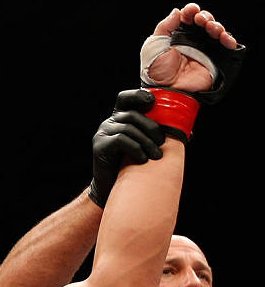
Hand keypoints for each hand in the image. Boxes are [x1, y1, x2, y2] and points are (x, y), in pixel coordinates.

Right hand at [89, 89, 164, 206]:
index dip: (138, 96)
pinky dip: (135, 149)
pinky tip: (142, 160)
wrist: (110, 190)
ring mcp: (102, 134)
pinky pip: (121, 140)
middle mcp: (109, 123)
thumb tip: (187, 132)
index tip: (153, 102)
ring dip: (146, 142)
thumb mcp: (144, 147)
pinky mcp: (99, 146)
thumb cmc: (129, 168)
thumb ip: (156, 136)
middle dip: (151, 127)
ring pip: (128, 128)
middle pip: (132, 115)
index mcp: (119, 119)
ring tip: (156, 156)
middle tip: (162, 143)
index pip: (125, 98)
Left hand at [145, 3, 237, 92]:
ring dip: (216, 25)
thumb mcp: (153, 47)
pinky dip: (229, 39)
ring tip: (211, 29)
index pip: (188, 18)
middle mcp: (192, 42)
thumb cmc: (157, 73)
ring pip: (216, 31)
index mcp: (178, 36)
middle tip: (200, 20)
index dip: (191, 11)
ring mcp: (204, 50)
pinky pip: (227, 47)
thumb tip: (176, 12)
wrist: (167, 91)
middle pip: (204, 21)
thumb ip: (164, 27)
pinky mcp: (214, 60)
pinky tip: (224, 38)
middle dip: (205, 16)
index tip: (191, 10)